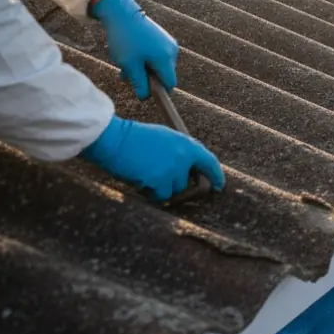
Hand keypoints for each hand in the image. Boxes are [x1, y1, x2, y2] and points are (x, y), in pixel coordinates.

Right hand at [81, 115, 225, 202]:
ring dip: (160, 187)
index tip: (218, 186)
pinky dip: (151, 193)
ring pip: (173, 191)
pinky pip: (160, 196)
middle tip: (159, 177)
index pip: (210, 162)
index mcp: (187, 144)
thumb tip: (186, 170)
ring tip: (145, 173)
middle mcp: (183, 158)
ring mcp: (172, 171)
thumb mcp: (164, 137)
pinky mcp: (160, 182)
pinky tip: (140, 180)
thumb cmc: (134, 137)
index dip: (216, 176)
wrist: (115, 139)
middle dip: (173, 183)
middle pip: (186, 182)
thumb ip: (179, 152)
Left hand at [91, 0, 178, 99]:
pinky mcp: (163, 37)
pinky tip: (131, 53)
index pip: (170, 83)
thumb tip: (145, 97)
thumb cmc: (125, 39)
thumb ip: (139, 83)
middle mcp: (172, 52)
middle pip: (163, 74)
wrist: (122, 13)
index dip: (158, 90)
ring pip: (158, 64)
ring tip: (125, 63)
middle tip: (127, 74)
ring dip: (143, 68)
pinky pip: (157, 54)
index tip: (143, 89)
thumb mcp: (129, 65)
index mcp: (166, 59)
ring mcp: (168, 43)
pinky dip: (145, 58)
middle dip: (147, 78)